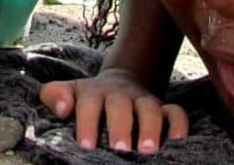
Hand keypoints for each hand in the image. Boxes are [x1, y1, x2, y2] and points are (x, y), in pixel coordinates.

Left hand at [39, 68, 187, 153]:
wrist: (118, 83)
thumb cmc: (88, 98)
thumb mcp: (68, 92)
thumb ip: (54, 95)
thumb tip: (62, 108)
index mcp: (93, 92)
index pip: (89, 104)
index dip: (87, 122)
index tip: (86, 144)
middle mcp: (120, 95)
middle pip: (121, 106)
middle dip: (121, 126)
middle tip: (120, 148)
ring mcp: (143, 100)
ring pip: (150, 108)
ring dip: (151, 127)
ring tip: (148, 150)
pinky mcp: (163, 108)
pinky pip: (176, 112)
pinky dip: (179, 124)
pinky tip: (177, 141)